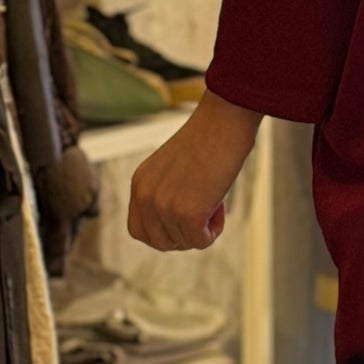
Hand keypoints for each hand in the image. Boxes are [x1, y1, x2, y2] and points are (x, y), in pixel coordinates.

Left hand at [128, 91, 262, 251]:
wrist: (223, 121)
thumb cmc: (207, 140)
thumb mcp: (172, 169)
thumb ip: (165, 194)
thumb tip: (178, 226)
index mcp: (139, 184)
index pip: (139, 230)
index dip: (163, 232)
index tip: (184, 219)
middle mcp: (145, 196)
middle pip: (160, 242)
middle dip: (184, 236)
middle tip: (203, 213)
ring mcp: (164, 206)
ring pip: (182, 243)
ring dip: (202, 229)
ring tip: (214, 200)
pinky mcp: (187, 213)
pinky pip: (200, 241)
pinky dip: (214, 231)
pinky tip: (220, 206)